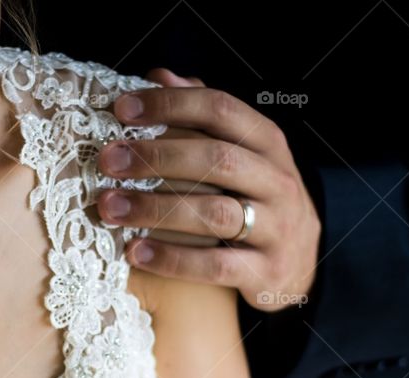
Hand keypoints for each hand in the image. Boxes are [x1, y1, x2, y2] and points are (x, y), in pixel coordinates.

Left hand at [97, 68, 320, 311]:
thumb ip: (202, 115)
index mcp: (267, 142)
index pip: (220, 109)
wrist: (301, 261)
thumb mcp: (241, 152)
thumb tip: (158, 75)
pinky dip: (172, 259)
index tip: (121, 110)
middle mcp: (277, 180)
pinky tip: (135, 252)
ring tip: (109, 207)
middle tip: (107, 161)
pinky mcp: (265, 271)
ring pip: (214, 213)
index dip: (170, 105)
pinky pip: (215, 265)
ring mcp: (276, 228)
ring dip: (155, 208)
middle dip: (156, 157)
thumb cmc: (254, 196)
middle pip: (216, 159)